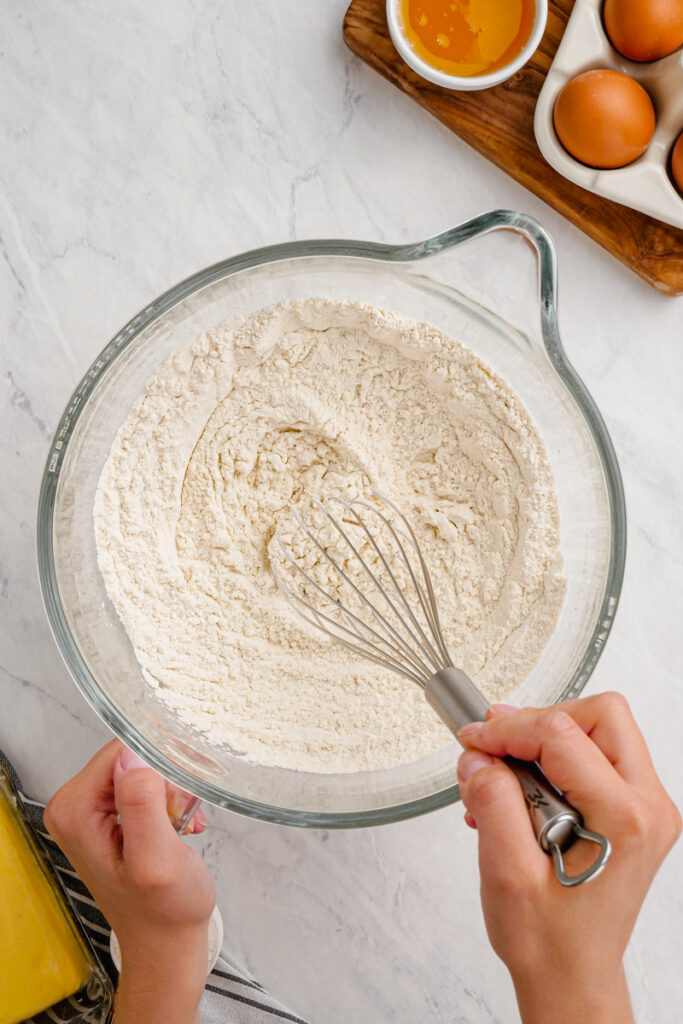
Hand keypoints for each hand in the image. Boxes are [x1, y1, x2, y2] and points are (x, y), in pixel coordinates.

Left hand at [45, 740, 215, 1023]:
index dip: (157, 771)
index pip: (122, 750)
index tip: (170, 806)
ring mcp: (91, 810)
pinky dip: (172, 803)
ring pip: (146, 768)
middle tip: (176, 821)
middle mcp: (74, 806)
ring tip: (178, 828)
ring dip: (173, 795)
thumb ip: (141, 803)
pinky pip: (149, 783)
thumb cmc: (163, 911)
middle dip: (167, 783)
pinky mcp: (111, 815)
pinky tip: (178, 829)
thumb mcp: (156, 859)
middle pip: (133, 756)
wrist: (166, 941)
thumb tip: (133, 757)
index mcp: (74, 810)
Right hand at [457, 693, 680, 1023]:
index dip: (507, 730)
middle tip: (495, 748)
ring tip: (503, 776)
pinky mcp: (634, 810)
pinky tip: (520, 791)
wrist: (571, 973)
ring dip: (546, 739)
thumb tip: (479, 755)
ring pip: (601, 728)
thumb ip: (493, 802)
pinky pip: (598, 755)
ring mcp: (646, 808)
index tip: (472, 743)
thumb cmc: (548, 938)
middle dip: (539, 722)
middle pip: (599, 715)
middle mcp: (647, 807)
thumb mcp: (506, 873)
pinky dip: (555, 759)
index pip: (561, 735)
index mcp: (623, 820)